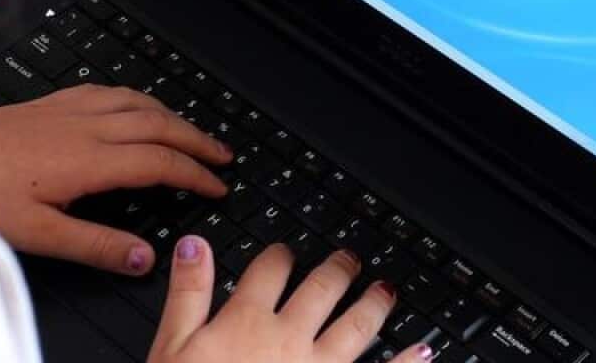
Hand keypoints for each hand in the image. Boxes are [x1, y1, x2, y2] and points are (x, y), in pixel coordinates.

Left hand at [0, 85, 232, 275]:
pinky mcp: (50, 102)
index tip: (217, 185)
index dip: (195, 173)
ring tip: (192, 130)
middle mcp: (85, 126)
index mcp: (89, 159)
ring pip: (137, 102)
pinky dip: (137, 98)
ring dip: (172, 114)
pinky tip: (134, 105)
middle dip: (197, 139)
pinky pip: (109, 91)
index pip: (160, 161)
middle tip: (224, 155)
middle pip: (159, 124)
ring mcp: (68, 109)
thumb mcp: (38, 233)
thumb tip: (144, 258)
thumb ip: (95, 245)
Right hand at [149, 237, 436, 362]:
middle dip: (337, 270)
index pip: (268, 272)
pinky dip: (408, 360)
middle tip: (350, 259)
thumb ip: (187, 295)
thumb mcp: (171, 349)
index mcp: (246, 322)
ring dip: (374, 304)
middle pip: (321, 291)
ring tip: (385, 290)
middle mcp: (290, 339)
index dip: (278, 256)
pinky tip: (424, 349)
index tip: (284, 252)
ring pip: (357, 327)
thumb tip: (195, 245)